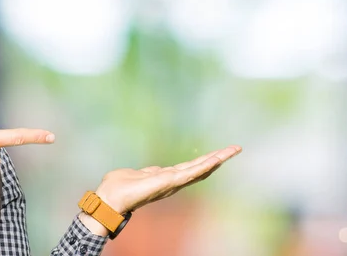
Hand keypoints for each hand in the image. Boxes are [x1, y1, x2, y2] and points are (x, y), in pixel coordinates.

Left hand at [79, 145, 241, 234]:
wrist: (110, 198)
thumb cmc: (118, 188)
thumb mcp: (137, 174)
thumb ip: (148, 172)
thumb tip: (154, 170)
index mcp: (166, 177)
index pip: (190, 167)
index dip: (205, 160)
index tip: (220, 152)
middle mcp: (172, 181)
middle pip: (200, 168)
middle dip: (218, 158)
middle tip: (235, 148)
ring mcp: (172, 183)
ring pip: (199, 169)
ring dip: (217, 160)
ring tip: (232, 151)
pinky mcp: (169, 183)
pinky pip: (190, 173)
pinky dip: (204, 167)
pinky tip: (216, 160)